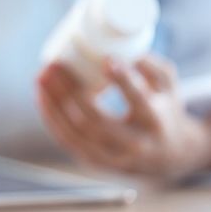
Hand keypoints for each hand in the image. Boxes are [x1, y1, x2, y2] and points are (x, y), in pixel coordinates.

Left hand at [37, 55, 210, 180]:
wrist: (166, 157)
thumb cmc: (162, 111)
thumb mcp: (168, 87)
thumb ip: (152, 66)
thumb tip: (125, 49)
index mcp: (155, 122)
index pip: (138, 100)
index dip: (122, 79)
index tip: (106, 58)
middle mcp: (134, 144)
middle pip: (95, 120)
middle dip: (70, 92)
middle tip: (54, 65)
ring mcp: (111, 157)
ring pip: (75, 132)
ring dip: (53, 103)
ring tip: (41, 77)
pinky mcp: (94, 162)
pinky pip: (66, 139)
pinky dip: (51, 117)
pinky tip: (42, 96)